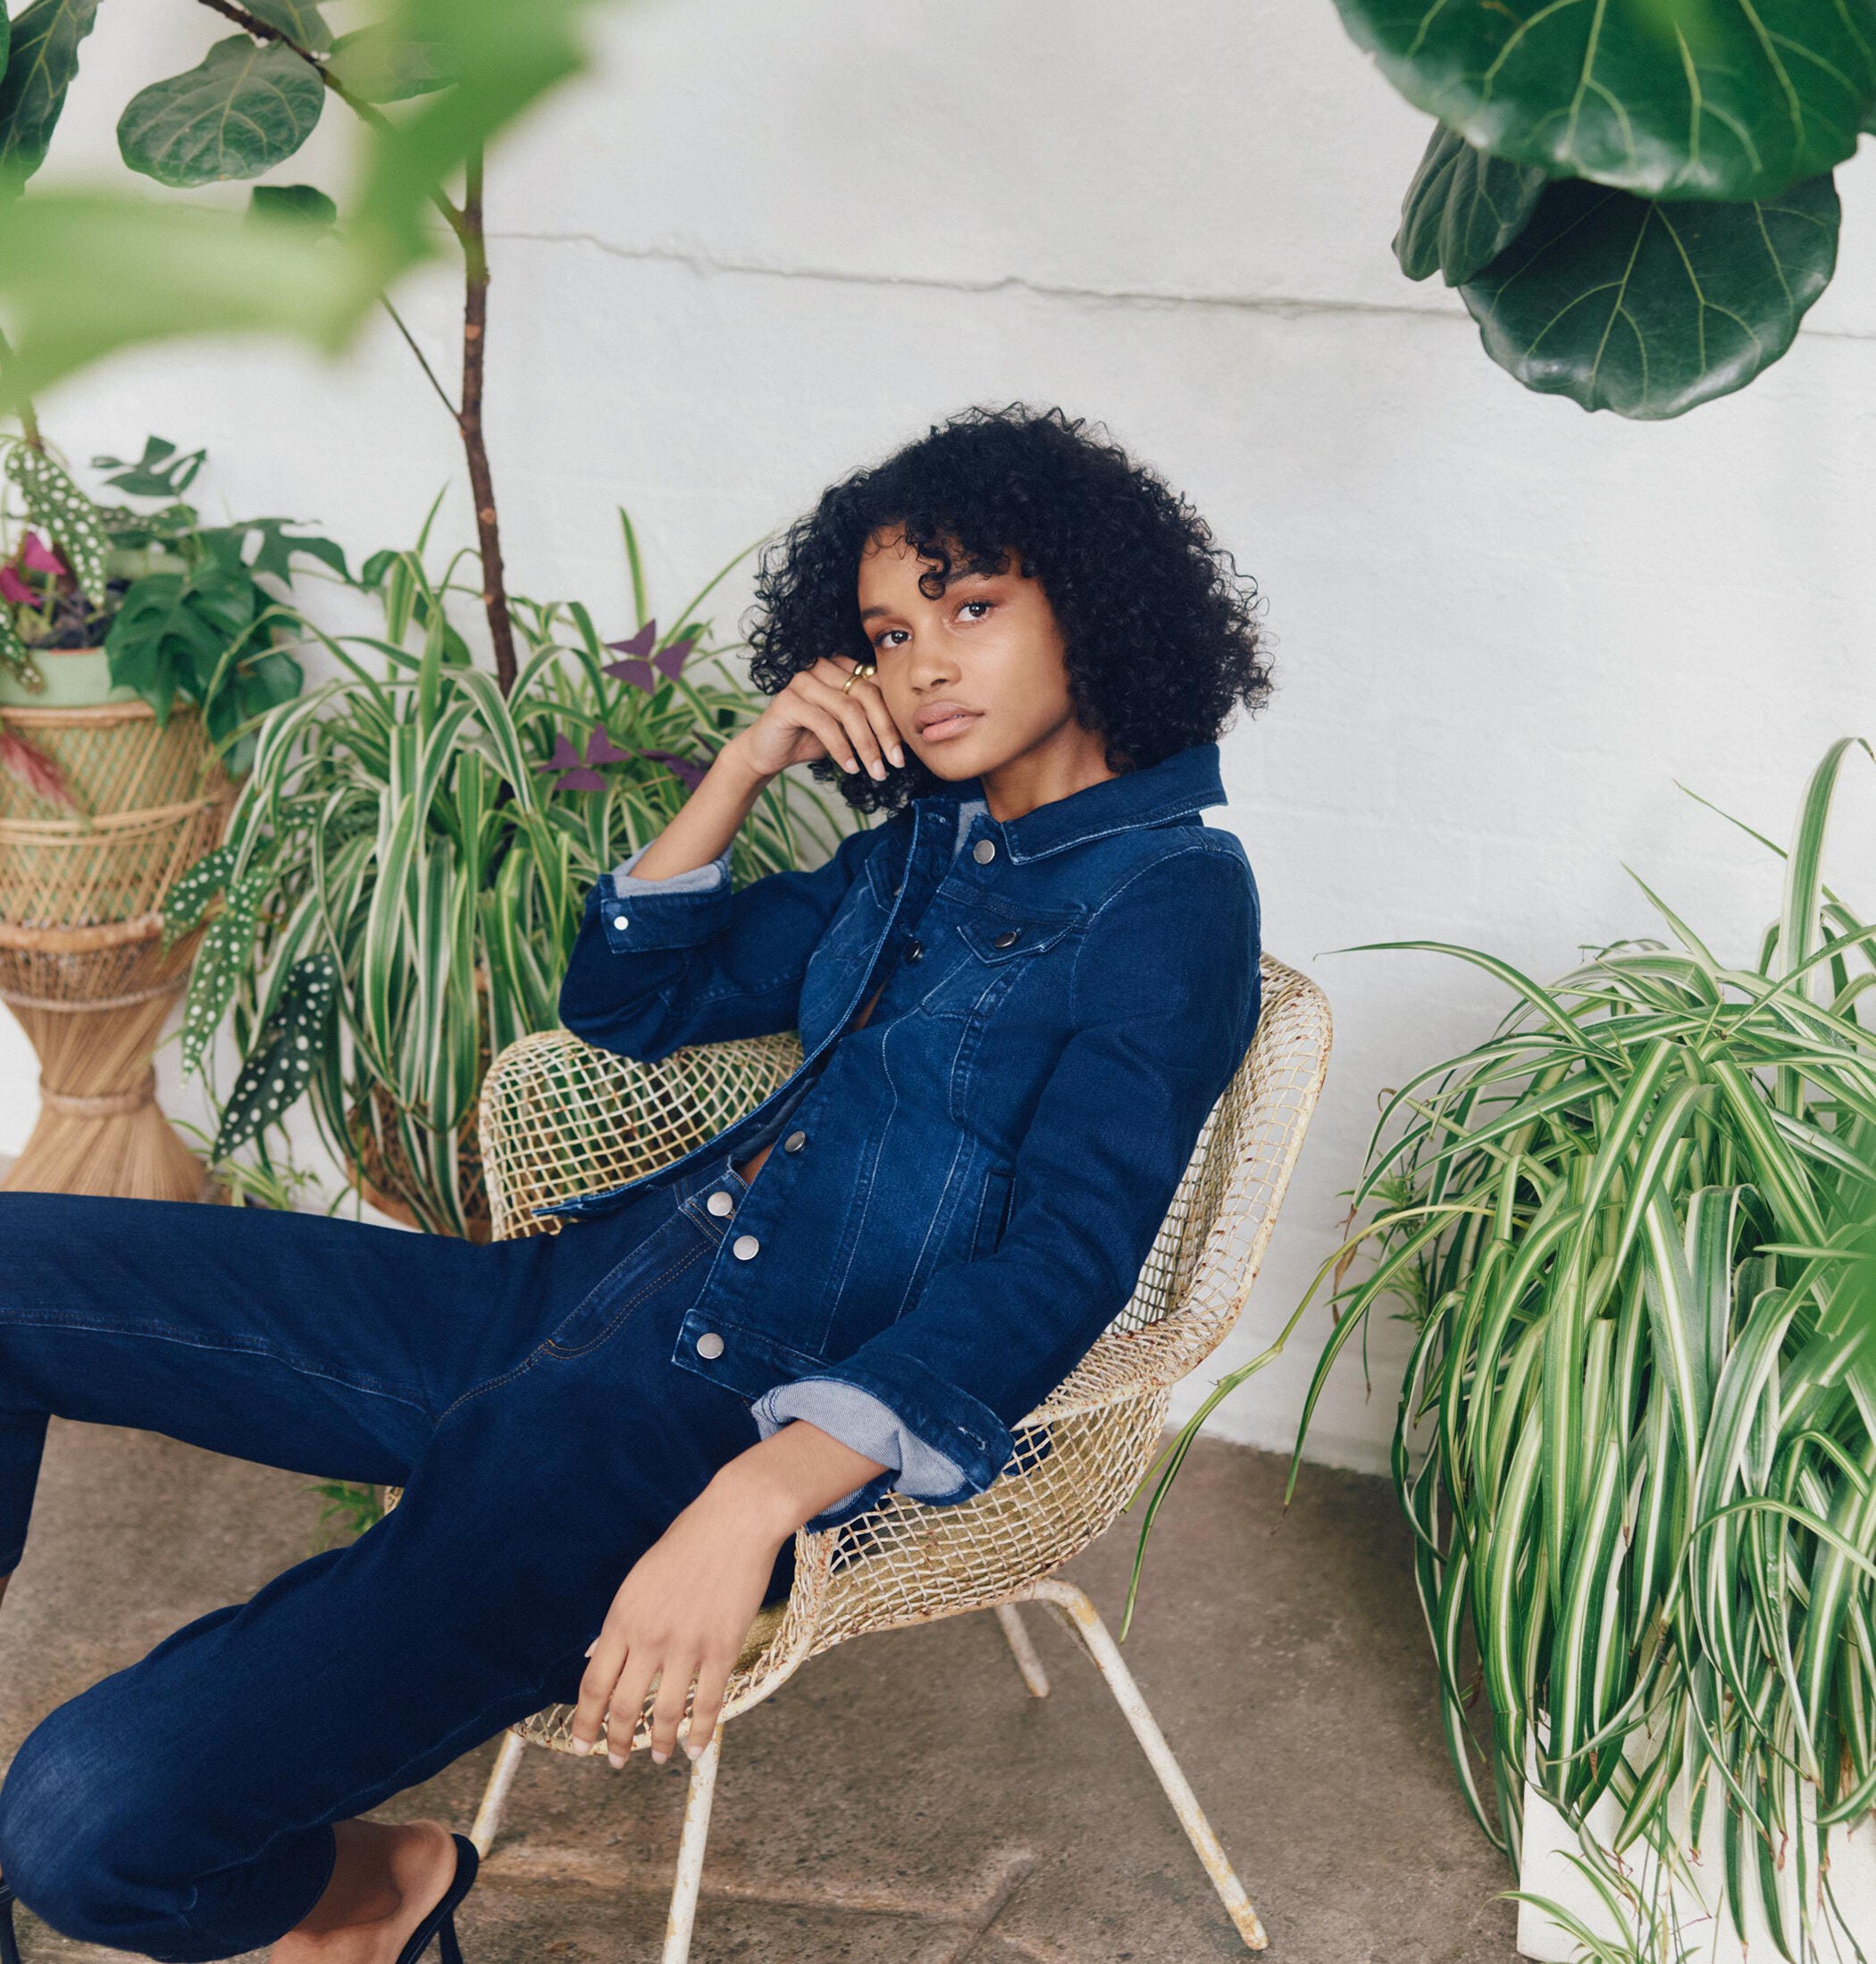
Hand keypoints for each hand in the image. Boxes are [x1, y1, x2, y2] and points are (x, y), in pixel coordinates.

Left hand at [570, 1478, 784, 1765]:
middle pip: (624, 1707)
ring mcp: (687, 1646)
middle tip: (614, 1761)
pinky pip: (707, 1703)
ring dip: (659, 1744)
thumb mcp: (638, 1579)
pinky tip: (695, 1750)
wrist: (735, 1522)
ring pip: (665, 1713)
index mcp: (623, 1618)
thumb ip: (620, 1622)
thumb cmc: (686, 1543)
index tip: (582, 1743)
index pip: (594, 1684)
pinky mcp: (722, 1648)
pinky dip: (700, 1733)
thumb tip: (597, 1656)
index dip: (586, 1721)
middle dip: (617, 1742)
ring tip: (657, 1759)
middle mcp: (650, 1638)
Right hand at [734, 655, 906, 783]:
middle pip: (867, 695)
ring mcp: (803, 680)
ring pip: (848, 710)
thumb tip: (908, 734)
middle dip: (885, 732)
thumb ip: (871, 720)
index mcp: (841, 667)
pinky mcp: (788, 700)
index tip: (904, 752)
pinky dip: (841, 748)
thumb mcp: (847, 728)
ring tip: (875, 771)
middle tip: (895, 763)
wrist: (768, 752)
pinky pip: (825, 724)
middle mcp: (823, 666)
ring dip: (866, 745)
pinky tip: (850, 767)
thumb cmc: (811, 738)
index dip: (894, 719)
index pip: (878, 687)